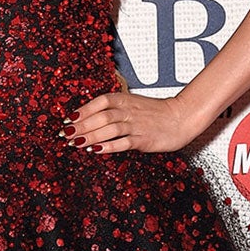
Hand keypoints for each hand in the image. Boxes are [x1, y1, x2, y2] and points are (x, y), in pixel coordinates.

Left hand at [65, 90, 201, 154]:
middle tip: (66, 135)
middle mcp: (129, 111)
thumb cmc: (157, 113)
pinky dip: (108, 146)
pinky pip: (123, 142)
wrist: (182, 117)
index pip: (99, 102)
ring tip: (76, 143)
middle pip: (101, 117)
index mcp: (125, 100)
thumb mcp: (134, 105)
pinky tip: (96, 150)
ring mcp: (137, 125)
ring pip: (109, 129)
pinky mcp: (144, 139)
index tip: (68, 120)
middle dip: (81, 126)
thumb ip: (114, 110)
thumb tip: (91, 119)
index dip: (83, 110)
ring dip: (91, 136)